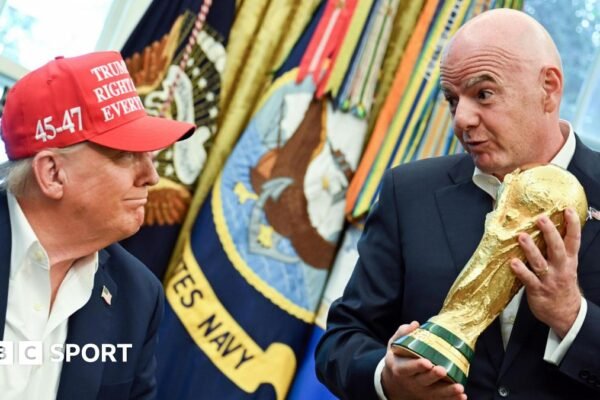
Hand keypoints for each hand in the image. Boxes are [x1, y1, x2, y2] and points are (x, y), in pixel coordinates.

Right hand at [381, 321, 466, 399]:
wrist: (394, 383)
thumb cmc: (398, 359)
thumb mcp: (394, 346)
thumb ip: (402, 334)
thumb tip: (415, 324)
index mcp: (400, 368)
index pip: (407, 368)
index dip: (416, 366)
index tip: (426, 362)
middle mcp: (410, 382)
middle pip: (423, 380)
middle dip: (433, 376)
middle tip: (443, 370)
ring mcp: (421, 391)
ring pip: (435, 393)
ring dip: (448, 391)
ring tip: (459, 387)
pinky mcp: (429, 397)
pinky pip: (441, 399)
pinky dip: (452, 399)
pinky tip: (462, 396)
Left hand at [510, 208, 581, 336]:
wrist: (566, 314)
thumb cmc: (562, 285)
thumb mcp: (567, 266)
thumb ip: (559, 250)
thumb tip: (547, 227)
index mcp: (569, 260)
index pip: (573, 240)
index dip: (572, 224)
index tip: (567, 210)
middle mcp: (561, 268)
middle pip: (557, 248)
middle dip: (549, 233)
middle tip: (541, 219)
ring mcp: (549, 279)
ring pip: (540, 262)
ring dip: (531, 249)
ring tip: (522, 237)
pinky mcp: (538, 290)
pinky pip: (528, 279)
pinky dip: (521, 271)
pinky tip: (513, 263)